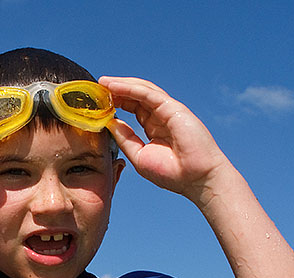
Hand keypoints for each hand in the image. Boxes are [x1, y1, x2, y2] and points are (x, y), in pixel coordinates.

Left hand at [99, 77, 232, 204]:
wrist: (197, 178)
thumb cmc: (172, 173)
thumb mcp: (140, 156)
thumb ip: (125, 139)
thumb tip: (109, 123)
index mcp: (154, 127)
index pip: (133, 108)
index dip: (116, 103)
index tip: (98, 102)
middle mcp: (161, 116)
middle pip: (135, 96)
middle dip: (116, 90)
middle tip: (97, 87)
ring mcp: (168, 110)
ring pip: (141, 90)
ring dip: (121, 85)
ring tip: (103, 83)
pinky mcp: (173, 108)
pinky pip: (148, 94)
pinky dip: (131, 88)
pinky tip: (115, 86)